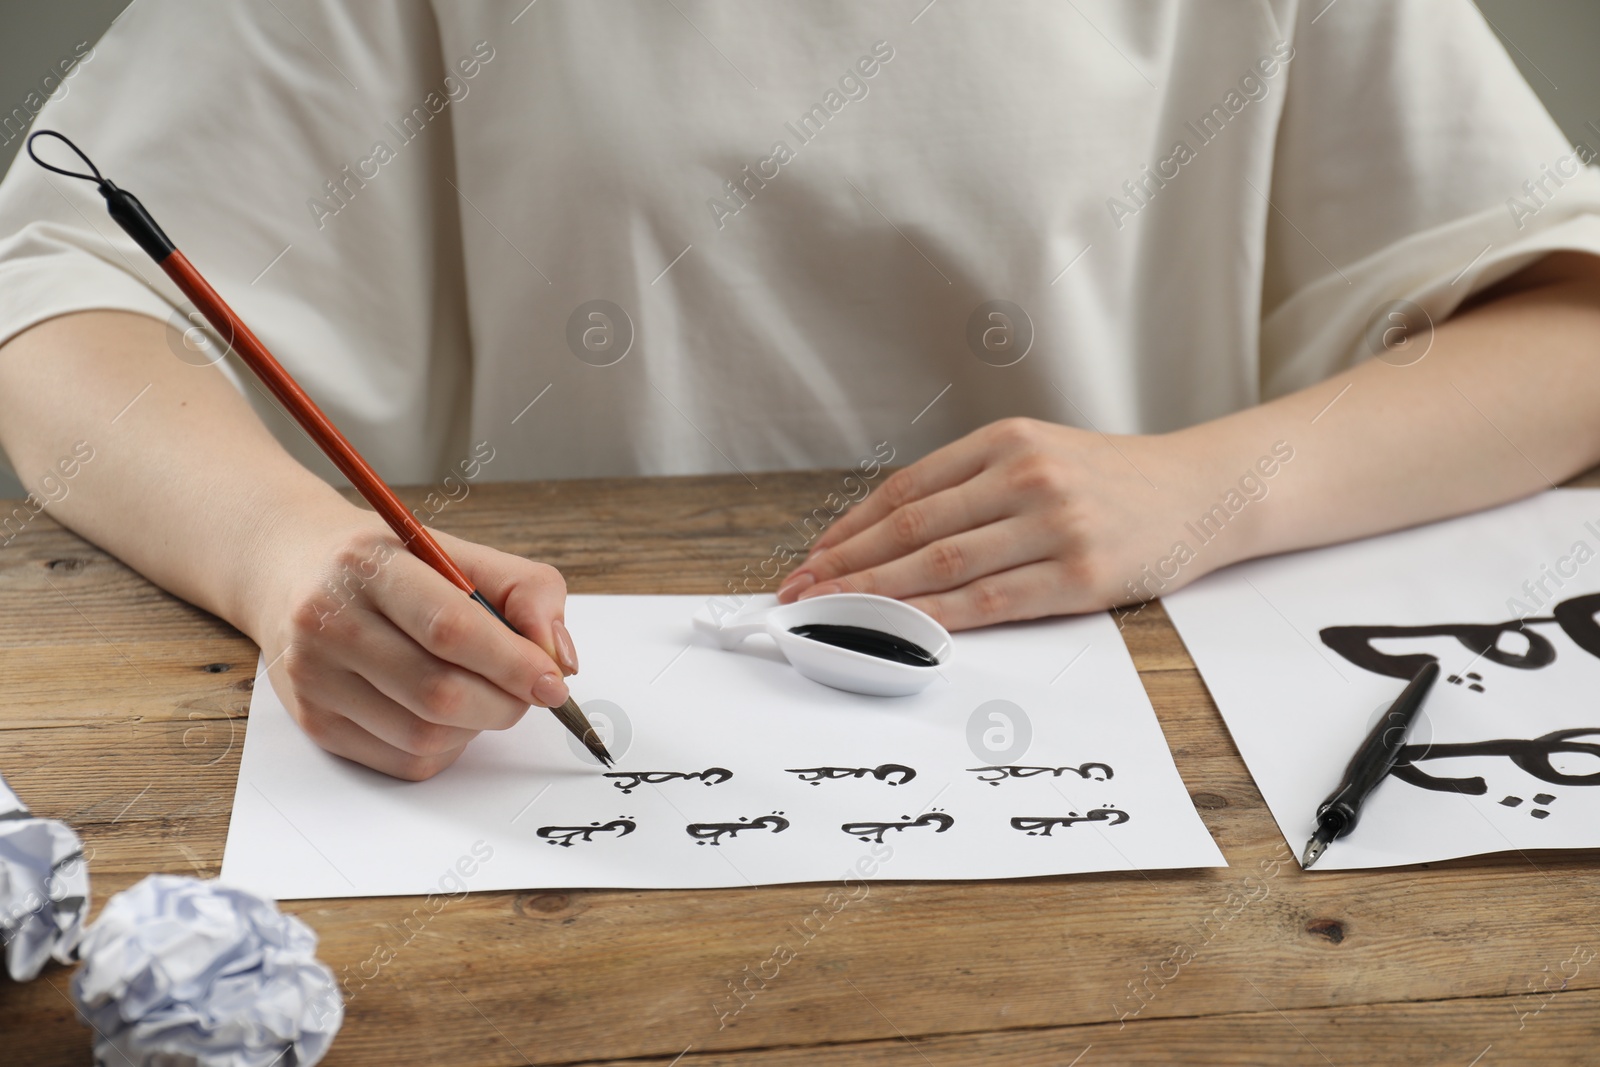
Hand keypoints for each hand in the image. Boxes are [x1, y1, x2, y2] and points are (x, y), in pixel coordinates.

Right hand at [247, 504, 577, 779]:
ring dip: (477, 725)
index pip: (451, 627)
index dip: (512, 662)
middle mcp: (330, 621)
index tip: (552, 680)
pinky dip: (446, 746)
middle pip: (439, 693)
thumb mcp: (460, 552)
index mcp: (370, 566)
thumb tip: (558, 658)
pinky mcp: (316, 723)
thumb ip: (526, 591)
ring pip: (425, 736)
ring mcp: (316, 678)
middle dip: (504, 702)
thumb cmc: (394, 566)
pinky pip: (405, 760)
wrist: (293, 571)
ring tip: (481, 692)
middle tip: (527, 691)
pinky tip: (444, 712)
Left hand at [776, 417, 1225, 629]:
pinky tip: (899, 630)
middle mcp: (1025, 475)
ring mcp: (1054, 524)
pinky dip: (936, 618)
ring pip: (941, 566)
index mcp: (1005, 440)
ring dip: (876, 595)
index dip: (850, 529)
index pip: (906, 490)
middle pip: (911, 528)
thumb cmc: (1112, 481)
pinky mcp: (1080, 574)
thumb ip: (972, 485)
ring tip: (832, 614)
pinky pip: (990, 601)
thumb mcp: (1039, 454)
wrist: (1205, 492)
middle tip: (800, 593)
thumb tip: (886, 534)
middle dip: (846, 565)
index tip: (813, 559)